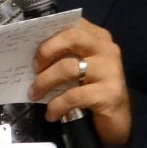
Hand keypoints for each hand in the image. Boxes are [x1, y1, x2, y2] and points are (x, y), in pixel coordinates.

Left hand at [29, 18, 130, 147]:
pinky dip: (56, 105)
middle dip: (46, 51)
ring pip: (68, 68)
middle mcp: (107, 49)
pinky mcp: (109, 94)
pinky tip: (51, 114)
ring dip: (45, 82)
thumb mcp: (80, 69)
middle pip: (72, 37)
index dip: (48, 32)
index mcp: (99, 38)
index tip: (29, 44)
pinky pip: (73, 96)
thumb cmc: (93, 91)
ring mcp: (110, 71)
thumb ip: (65, 56)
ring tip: (34, 94)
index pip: (72, 24)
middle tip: (33, 68)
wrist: (117, 122)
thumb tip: (32, 54)